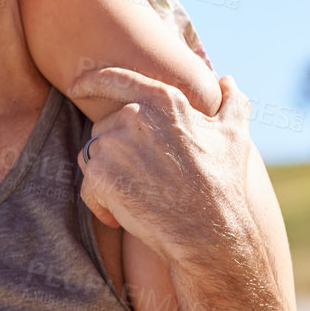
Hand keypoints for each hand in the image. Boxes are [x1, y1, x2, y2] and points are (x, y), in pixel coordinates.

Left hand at [76, 69, 253, 264]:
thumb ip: (230, 100)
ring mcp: (115, 145)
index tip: (75, 86)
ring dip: (109, 178)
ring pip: (94, 156)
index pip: (115, 79)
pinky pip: (89, 187)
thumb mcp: (234, 134)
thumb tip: (226, 79)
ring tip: (140, 197)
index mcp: (163, 99)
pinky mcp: (101, 176)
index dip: (90, 81)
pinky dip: (101, 204)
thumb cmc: (223, 182)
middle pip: (105, 127)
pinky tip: (123, 216)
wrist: (209, 231)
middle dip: (118, 153)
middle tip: (146, 180)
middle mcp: (134, 115)